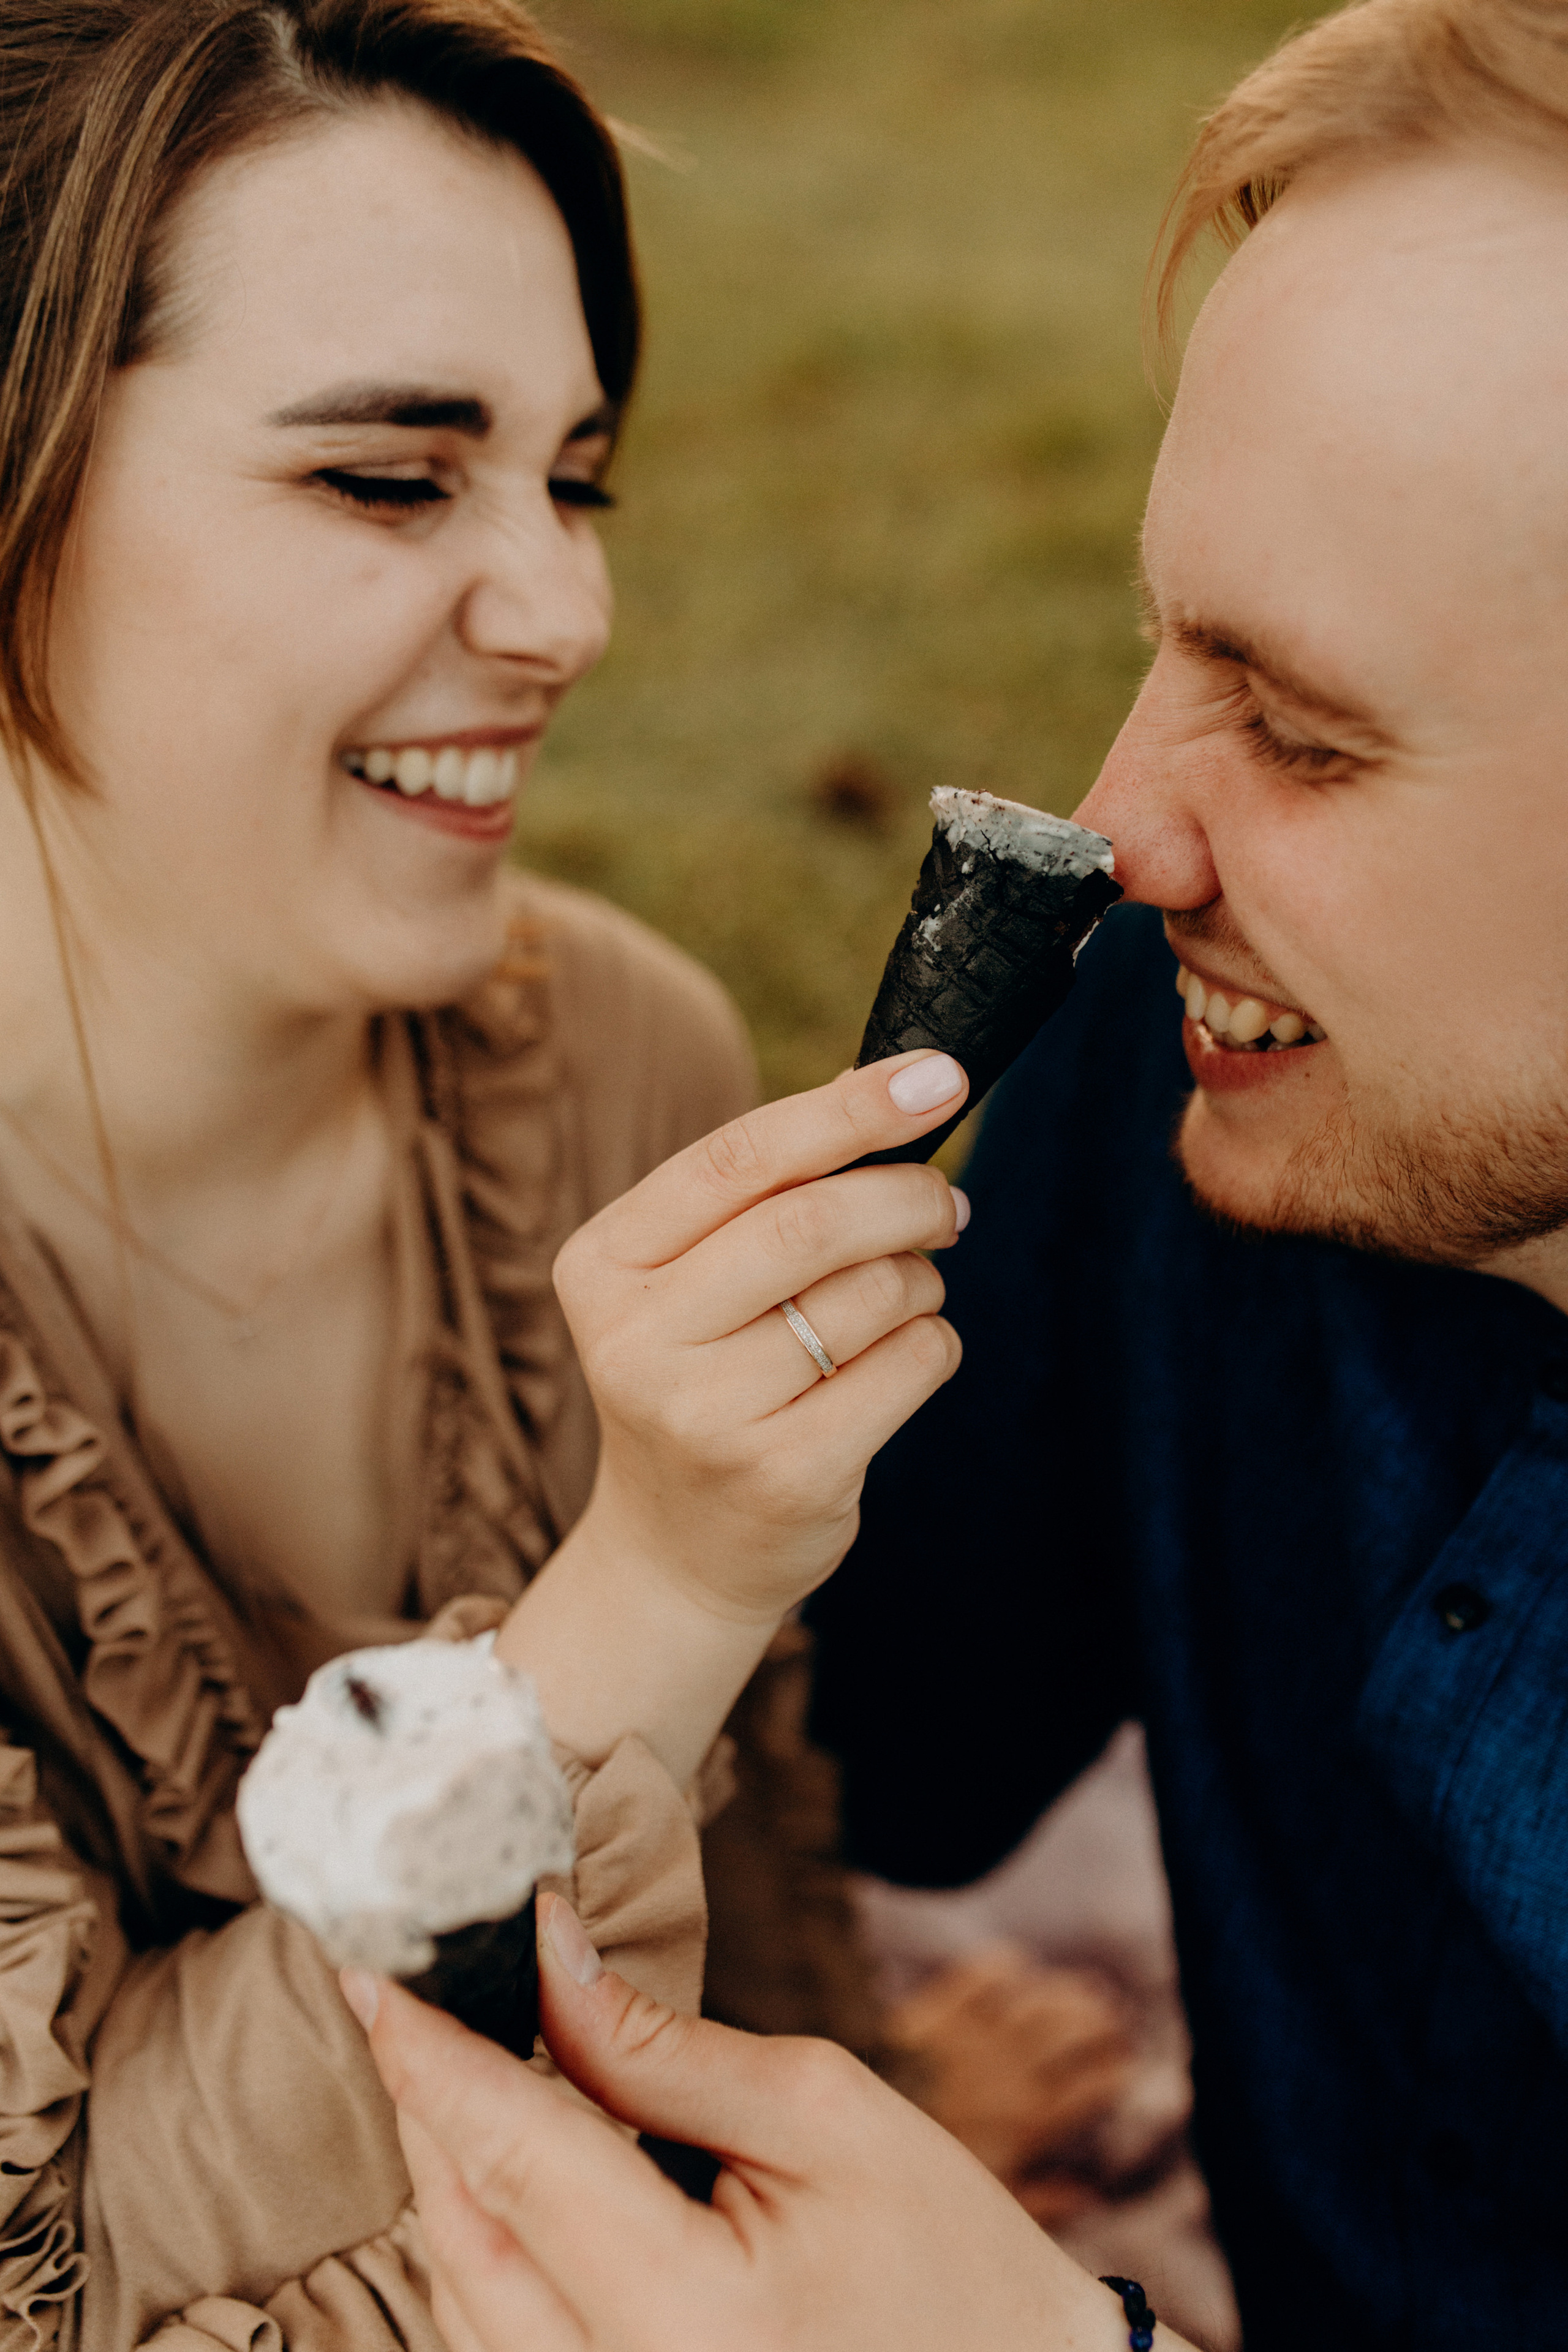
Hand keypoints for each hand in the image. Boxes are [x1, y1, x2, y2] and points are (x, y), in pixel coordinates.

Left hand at [349, 1896, 1179, 2351]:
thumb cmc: (948, 2255)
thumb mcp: (823, 2114)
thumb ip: (663, 2049)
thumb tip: (547, 1958)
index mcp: (683, 2318)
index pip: (514, 2154)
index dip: (428, 2050)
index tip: (366, 1961)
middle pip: (463, 2229)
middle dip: (423, 2096)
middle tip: (403, 1983)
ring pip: (463, 2291)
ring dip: (448, 2164)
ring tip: (452, 2051)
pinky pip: (501, 2336)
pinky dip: (486, 2235)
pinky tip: (503, 2156)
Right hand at [554, 1050, 967, 1622]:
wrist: (675, 1553)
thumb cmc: (705, 1379)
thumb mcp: (693, 1282)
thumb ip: (767, 1191)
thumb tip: (883, 1080)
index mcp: (603, 1266)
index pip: (738, 1157)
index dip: (849, 1109)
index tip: (938, 1074)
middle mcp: (636, 1341)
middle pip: (812, 1223)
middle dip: (907, 1195)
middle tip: (947, 1203)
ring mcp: (706, 1416)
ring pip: (874, 1293)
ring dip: (920, 1279)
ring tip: (900, 1299)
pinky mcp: (784, 1474)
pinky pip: (911, 1363)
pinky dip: (931, 1344)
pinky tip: (895, 1364)